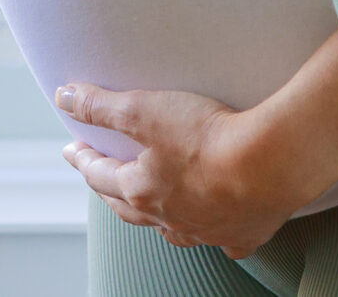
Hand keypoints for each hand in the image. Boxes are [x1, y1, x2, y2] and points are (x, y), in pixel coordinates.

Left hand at [54, 82, 306, 257]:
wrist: (272, 161)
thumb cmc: (208, 136)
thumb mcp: (144, 110)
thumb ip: (101, 105)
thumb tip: (64, 97)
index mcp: (143, 191)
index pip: (100, 176)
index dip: (83, 160)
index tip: (72, 150)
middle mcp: (171, 219)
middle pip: (130, 207)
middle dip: (110, 190)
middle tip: (99, 177)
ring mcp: (208, 231)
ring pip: (172, 228)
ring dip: (156, 215)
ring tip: (150, 203)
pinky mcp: (243, 233)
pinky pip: (222, 240)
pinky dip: (213, 233)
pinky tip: (215, 228)